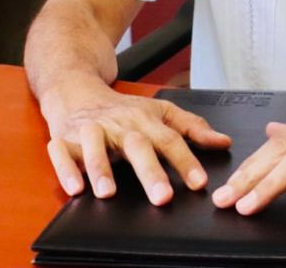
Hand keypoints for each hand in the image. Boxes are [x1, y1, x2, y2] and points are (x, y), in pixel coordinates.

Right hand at [41, 80, 230, 204]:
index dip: (186, 161)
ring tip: (109, 193)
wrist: (77, 89)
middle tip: (162, 196)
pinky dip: (66, 169)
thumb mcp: (160, 112)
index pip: (170, 140)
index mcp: (145, 120)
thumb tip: (223, 142)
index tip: (199, 183)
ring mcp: (91, 130)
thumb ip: (191, 128)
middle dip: (149, 171)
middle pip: (136, 145)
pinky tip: (75, 188)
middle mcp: (119, 125)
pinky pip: (62, 153)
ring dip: (101, 168)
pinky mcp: (65, 139)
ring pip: (95, 146)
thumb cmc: (122, 109)